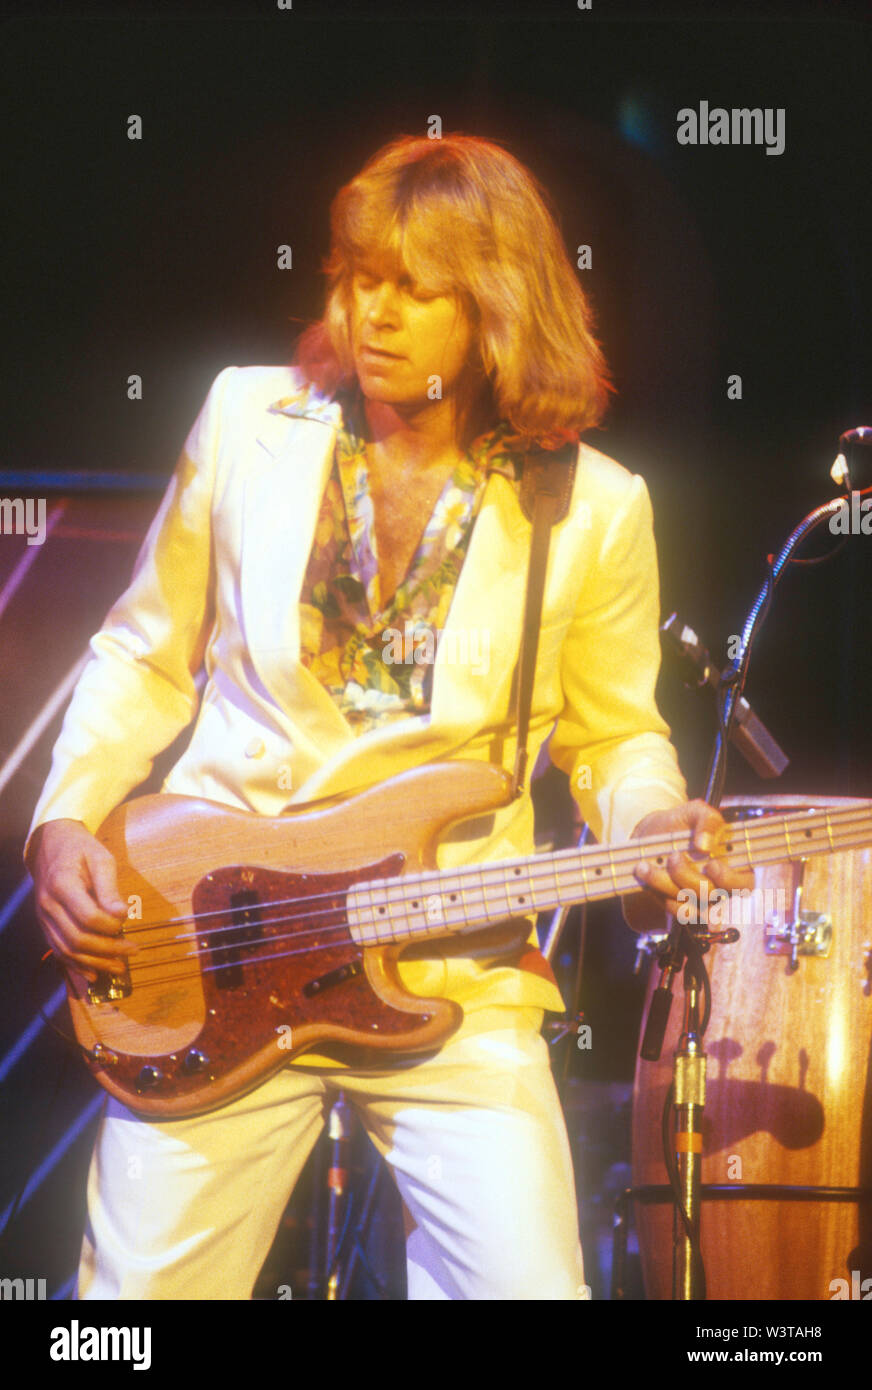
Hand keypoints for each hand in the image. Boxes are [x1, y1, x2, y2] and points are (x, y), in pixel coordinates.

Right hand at [28, 819, 134, 980]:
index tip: (129, 923)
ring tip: (120, 967)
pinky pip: (59, 951)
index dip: (111, 926)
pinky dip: (77, 966)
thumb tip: (122, 914)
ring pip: (67, 950)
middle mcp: (48, 905)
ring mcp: (44, 918)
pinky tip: (96, 974)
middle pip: (77, 939)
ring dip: (95, 963)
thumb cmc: (81, 850)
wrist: (51, 846)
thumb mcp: (101, 859)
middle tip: (132, 950)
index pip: (88, 917)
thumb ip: (110, 888)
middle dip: (108, 949)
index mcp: (62, 885)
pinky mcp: (46, 926)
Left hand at [622, 799, 754, 934]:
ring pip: (689, 904)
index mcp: (735, 865)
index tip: (712, 865)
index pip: (745, 883)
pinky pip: (674, 908)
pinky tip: (647, 874)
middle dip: (688, 877)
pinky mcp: (681, 904)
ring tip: (646, 865)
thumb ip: (708, 820)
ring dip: (665, 884)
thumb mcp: (697, 811)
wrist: (655, 832)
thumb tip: (705, 845)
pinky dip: (658, 891)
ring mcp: (700, 898)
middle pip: (711, 894)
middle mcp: (720, 886)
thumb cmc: (683, 822)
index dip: (731, 880)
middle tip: (673, 856)